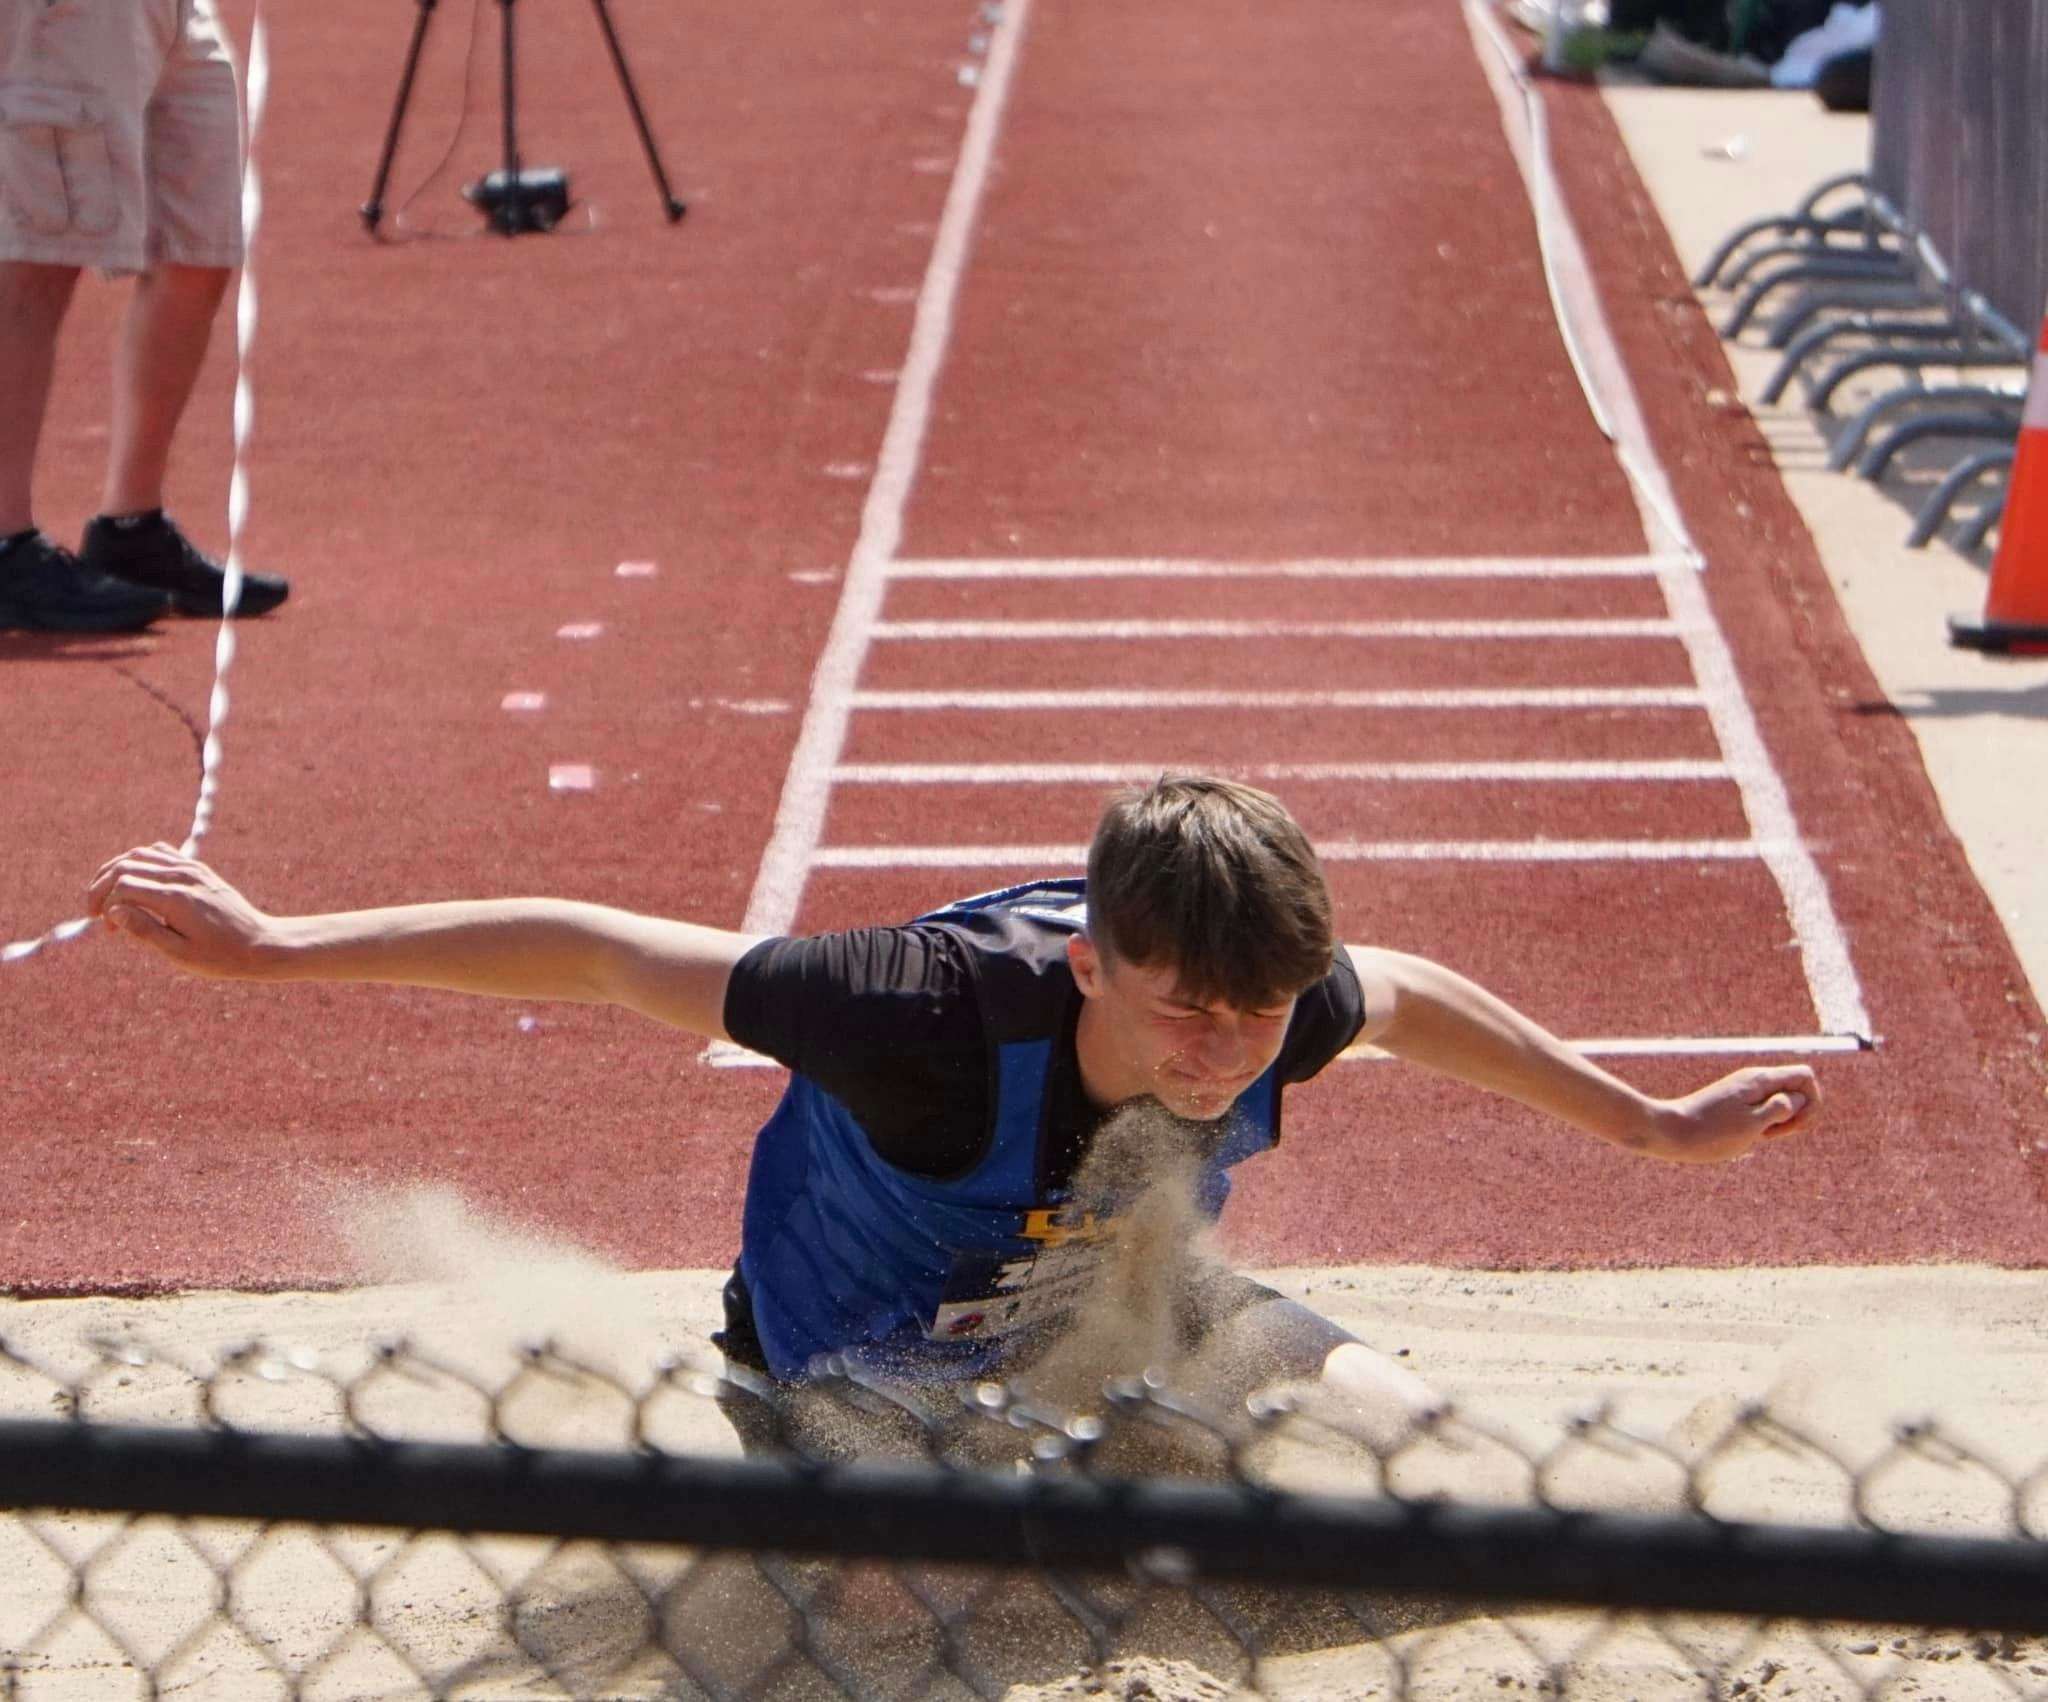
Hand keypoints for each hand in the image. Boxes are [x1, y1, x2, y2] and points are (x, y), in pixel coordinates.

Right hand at [87, 844, 279, 979]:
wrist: (260, 944)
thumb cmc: (220, 957)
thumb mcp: (179, 953)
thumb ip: (145, 930)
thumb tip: (114, 910)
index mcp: (176, 898)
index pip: (123, 885)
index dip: (105, 904)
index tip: (108, 929)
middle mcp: (183, 876)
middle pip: (126, 865)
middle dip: (102, 886)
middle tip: (95, 912)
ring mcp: (192, 869)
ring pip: (140, 854)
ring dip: (117, 872)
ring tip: (109, 897)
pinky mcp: (199, 869)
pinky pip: (161, 853)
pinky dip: (139, 863)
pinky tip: (134, 884)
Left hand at [1642, 1065, 1819, 1163]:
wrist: (1668, 1132)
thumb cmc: (1710, 1133)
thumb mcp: (1752, 1124)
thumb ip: (1781, 1109)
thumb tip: (1800, 1098)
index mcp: (1760, 1080)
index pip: (1806, 1076)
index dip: (1811, 1102)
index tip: (1792, 1123)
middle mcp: (1753, 1080)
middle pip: (1796, 1090)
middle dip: (1797, 1115)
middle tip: (1772, 1133)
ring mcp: (1743, 1092)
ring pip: (1781, 1103)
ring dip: (1781, 1123)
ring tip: (1759, 1137)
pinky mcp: (1733, 1104)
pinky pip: (1763, 1111)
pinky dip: (1765, 1126)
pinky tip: (1750, 1138)